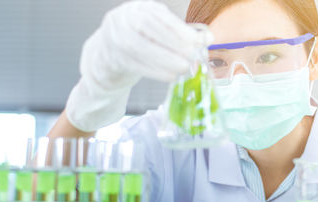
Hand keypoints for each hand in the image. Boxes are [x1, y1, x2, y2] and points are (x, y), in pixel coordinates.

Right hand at [65, 0, 211, 131]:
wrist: (109, 54)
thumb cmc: (141, 41)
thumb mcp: (160, 31)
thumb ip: (181, 33)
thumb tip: (208, 38)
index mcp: (138, 9)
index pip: (158, 16)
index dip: (179, 30)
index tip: (198, 42)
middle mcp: (123, 19)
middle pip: (148, 29)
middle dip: (174, 44)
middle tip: (192, 57)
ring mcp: (114, 38)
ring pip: (140, 48)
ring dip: (166, 61)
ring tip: (183, 68)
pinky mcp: (113, 58)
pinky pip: (135, 65)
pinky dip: (156, 72)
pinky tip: (170, 76)